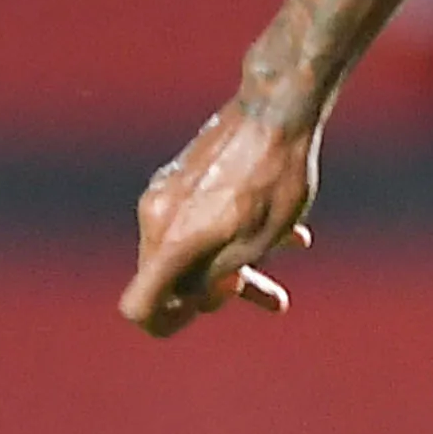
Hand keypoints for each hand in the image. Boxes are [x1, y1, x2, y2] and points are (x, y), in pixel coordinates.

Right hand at [120, 102, 317, 336]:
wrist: (278, 109)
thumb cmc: (276, 178)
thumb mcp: (257, 244)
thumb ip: (219, 280)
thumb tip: (192, 300)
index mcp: (172, 241)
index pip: (139, 306)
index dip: (167, 324)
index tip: (206, 314)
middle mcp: (157, 217)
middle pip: (171, 278)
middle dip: (217, 294)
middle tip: (271, 297)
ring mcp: (166, 193)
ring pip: (194, 247)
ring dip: (238, 265)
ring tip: (287, 268)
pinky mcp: (181, 176)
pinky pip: (201, 219)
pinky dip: (235, 233)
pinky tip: (293, 235)